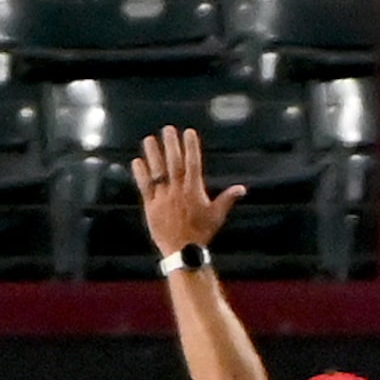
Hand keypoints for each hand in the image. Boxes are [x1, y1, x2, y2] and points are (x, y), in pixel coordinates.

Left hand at [131, 127, 245, 258]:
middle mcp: (178, 190)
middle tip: (168, 129)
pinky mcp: (151, 205)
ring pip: (157, 171)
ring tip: (149, 139)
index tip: (189, 133)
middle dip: (171, 145)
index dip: (191, 147)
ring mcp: (163, 196)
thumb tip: (242, 189)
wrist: (183, 250)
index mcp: (195, 191)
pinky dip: (140, 173)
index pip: (193, 164)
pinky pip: (144, 186)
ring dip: (153, 154)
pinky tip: (137, 161)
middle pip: (174, 163)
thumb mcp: (217, 215)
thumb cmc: (202, 233)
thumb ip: (227, 199)